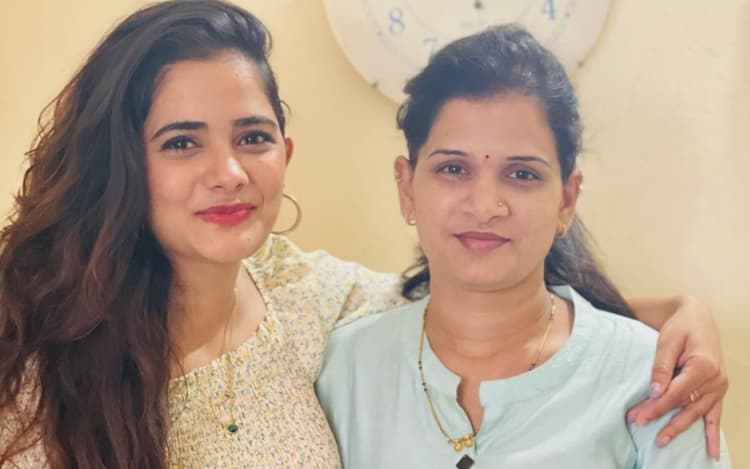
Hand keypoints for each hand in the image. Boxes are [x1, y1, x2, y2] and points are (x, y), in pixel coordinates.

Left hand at [626, 295, 727, 459]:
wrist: (699, 317)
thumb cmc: (682, 326)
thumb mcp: (668, 341)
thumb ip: (661, 367)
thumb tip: (655, 392)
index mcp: (704, 366)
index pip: (676, 394)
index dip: (656, 406)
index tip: (638, 416)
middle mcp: (715, 379)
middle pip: (685, 406)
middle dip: (662, 419)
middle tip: (639, 425)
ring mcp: (718, 387)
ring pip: (697, 413)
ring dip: (678, 427)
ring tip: (661, 441)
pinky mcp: (716, 390)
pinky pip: (715, 415)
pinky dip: (712, 433)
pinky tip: (711, 452)